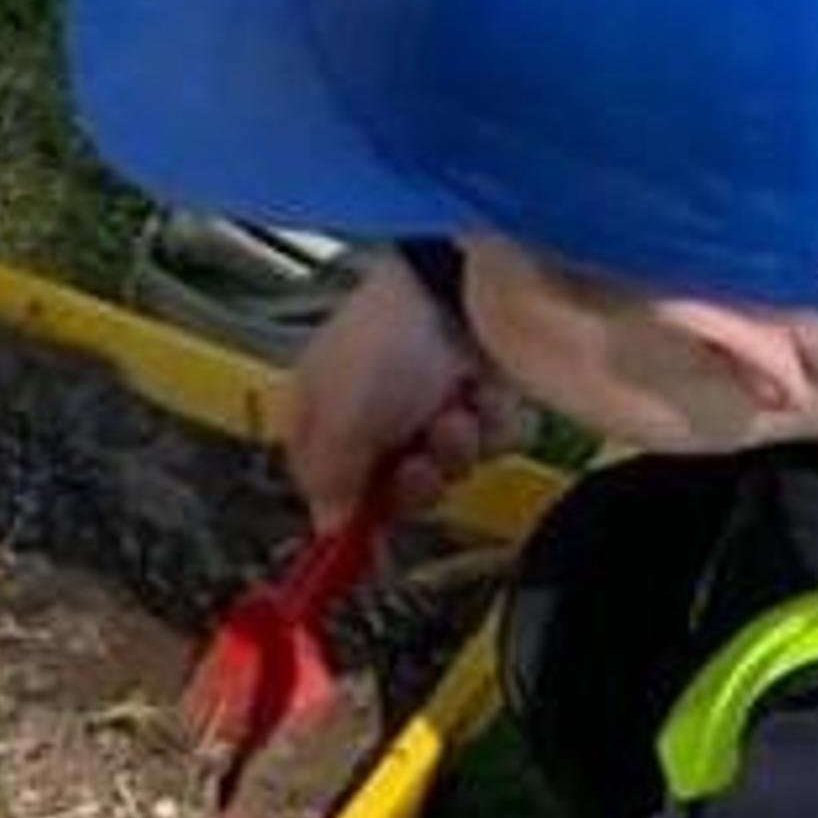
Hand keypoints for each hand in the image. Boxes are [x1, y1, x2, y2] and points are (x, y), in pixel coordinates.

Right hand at [280, 250, 510, 528]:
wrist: (464, 283)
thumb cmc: (388, 336)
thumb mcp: (339, 420)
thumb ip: (329, 482)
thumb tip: (330, 528)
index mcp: (324, 410)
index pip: (329, 487)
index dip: (353, 513)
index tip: (368, 533)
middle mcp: (376, 408)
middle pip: (396, 489)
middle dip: (414, 482)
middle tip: (417, 459)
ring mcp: (432, 401)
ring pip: (449, 469)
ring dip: (455, 449)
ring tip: (454, 411)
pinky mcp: (485, 394)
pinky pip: (493, 442)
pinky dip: (492, 424)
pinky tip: (480, 395)